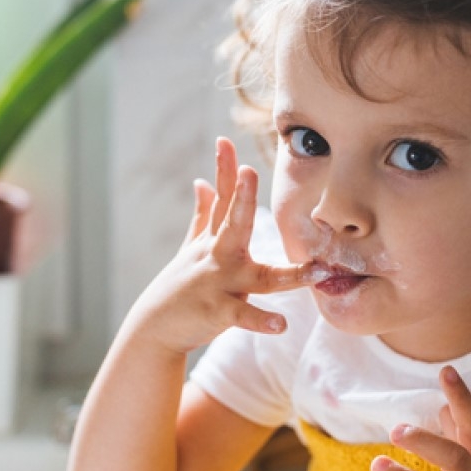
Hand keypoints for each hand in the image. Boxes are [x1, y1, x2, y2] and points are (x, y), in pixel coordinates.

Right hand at [120, 137, 320, 354]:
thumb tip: (202, 182)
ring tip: (315, 271)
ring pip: (259, 277)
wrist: (155, 329)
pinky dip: (262, 321)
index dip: (224, 170)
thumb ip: (204, 214)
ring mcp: (220, 285)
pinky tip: (282, 324)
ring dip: (288, 275)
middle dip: (242, 198)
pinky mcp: (220, 313)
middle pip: (233, 224)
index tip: (225, 140)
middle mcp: (218, 257)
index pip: (222, 199)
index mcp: (214, 239)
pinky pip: (246, 316)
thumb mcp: (190, 246)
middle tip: (250, 172)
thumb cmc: (179, 286)